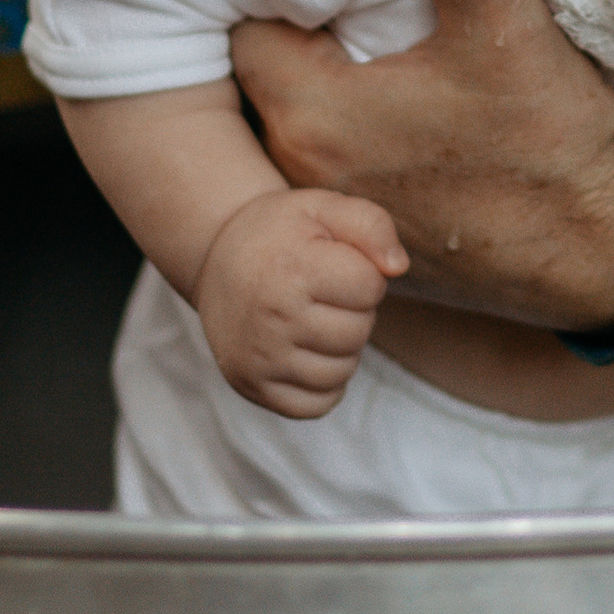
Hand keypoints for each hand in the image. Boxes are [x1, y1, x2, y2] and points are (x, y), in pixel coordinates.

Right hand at [194, 187, 404, 417]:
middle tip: (323, 292)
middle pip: (358, 332)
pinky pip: (316, 405)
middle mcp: (272, 318)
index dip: (364, 273)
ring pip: (342, 372)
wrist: (216, 257)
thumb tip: (398, 267)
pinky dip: (324, 384)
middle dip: (354, 311)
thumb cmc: (282, 233)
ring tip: (315, 320)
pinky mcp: (252, 386)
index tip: (337, 264)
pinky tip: (308, 353)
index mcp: (293, 269)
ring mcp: (259, 358)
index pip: (371, 287)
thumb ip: (371, 225)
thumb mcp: (324, 207)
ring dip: (342, 348)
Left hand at [231, 0, 613, 336]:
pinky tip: (402, 85)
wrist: (604, 261)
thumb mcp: (509, 31)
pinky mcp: (368, 225)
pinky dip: (353, 116)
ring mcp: (331, 206)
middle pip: (265, 66)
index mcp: (313, 116)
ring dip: (325, 69)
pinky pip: (334, 151)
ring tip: (371, 19)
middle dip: (296, 17)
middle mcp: (301, 170)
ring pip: (300, 108)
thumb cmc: (549, 153)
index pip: (244, 21)